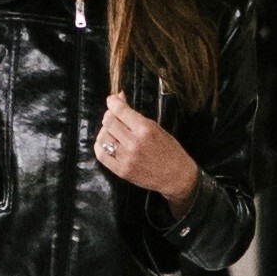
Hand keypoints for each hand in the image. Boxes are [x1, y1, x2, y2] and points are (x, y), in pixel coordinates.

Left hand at [94, 91, 199, 212]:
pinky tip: (106, 144)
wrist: (176, 176)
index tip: (112, 100)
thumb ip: (136, 116)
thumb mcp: (156, 128)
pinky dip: (99, 146)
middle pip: (108, 122)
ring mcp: (126, 158)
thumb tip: (119, 99)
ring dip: (104, 131)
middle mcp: (134, 142)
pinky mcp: (121, 171)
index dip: (112, 102)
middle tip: (113, 116)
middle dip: (109, 115)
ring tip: (111, 131)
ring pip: (102, 137)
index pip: (120, 110)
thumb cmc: (169, 150)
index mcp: (145, 129)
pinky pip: (102, 155)